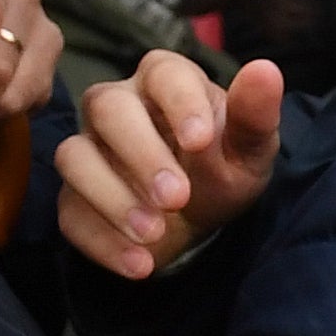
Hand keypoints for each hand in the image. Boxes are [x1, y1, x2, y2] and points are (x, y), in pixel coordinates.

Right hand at [58, 51, 280, 277]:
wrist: (198, 215)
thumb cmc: (222, 166)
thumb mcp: (250, 148)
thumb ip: (255, 114)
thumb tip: (266, 71)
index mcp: (164, 80)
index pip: (163, 73)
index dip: (179, 105)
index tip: (199, 143)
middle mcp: (116, 105)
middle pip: (106, 107)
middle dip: (141, 154)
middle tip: (177, 198)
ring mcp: (88, 149)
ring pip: (75, 157)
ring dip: (113, 198)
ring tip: (154, 234)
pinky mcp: (74, 197)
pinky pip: (70, 212)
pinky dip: (102, 241)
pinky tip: (139, 264)